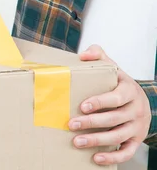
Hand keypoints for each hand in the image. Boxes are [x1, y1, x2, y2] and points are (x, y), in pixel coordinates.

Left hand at [69, 44, 150, 165]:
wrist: (140, 98)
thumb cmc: (119, 82)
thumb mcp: (112, 66)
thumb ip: (98, 54)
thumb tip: (83, 55)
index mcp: (129, 90)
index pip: (116, 98)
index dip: (100, 102)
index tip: (83, 106)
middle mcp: (136, 109)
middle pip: (114, 119)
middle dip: (91, 123)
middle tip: (71, 124)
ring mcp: (137, 126)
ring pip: (118, 136)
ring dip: (97, 141)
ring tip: (77, 142)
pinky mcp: (136, 139)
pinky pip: (127, 152)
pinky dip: (113, 157)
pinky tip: (96, 158)